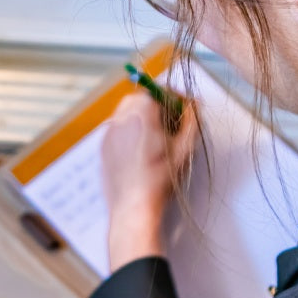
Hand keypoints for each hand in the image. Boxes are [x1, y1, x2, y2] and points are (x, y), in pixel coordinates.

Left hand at [102, 90, 197, 271]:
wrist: (133, 207)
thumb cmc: (160, 179)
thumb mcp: (184, 148)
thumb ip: (191, 121)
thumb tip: (195, 105)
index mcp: (141, 112)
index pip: (159, 90)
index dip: (176, 97)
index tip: (185, 109)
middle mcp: (120, 117)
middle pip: (141, 99)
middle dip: (158, 106)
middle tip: (172, 124)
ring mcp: (108, 132)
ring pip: (127, 114)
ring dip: (143, 118)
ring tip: (157, 138)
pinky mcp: (102, 147)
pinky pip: (118, 130)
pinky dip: (130, 132)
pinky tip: (141, 152)